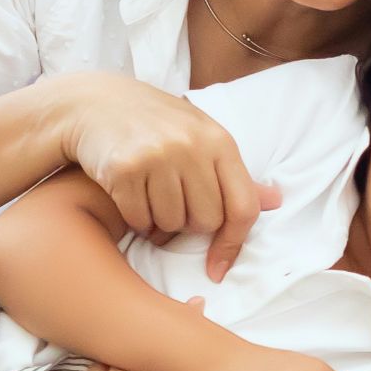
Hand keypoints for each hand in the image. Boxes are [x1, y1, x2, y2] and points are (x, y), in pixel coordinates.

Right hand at [54, 74, 276, 281]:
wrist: (95, 102)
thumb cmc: (156, 124)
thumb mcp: (201, 136)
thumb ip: (233, 173)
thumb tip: (275, 201)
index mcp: (218, 140)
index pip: (242, 207)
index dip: (233, 244)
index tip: (217, 268)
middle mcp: (191, 146)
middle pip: (205, 222)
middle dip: (187, 224)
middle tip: (172, 204)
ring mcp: (157, 156)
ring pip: (170, 224)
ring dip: (158, 222)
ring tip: (150, 195)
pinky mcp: (124, 168)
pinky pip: (139, 220)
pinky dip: (134, 218)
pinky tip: (129, 195)